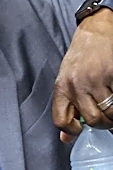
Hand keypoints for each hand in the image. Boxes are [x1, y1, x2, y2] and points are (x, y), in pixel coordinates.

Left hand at [53, 8, 112, 142]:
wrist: (95, 30)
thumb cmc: (81, 58)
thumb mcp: (66, 80)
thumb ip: (66, 108)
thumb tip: (66, 139)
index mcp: (62, 88)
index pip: (60, 120)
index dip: (70, 131)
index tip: (80, 130)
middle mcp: (77, 84)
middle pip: (93, 119)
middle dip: (104, 124)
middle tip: (108, 120)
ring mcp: (97, 78)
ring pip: (111, 111)